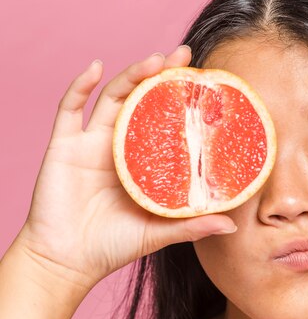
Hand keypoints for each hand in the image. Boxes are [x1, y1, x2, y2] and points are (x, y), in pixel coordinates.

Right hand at [15, 46, 235, 289]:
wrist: (66, 262)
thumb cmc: (113, 246)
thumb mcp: (159, 233)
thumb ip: (193, 226)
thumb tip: (233, 227)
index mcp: (142, 161)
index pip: (165, 121)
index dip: (182, 100)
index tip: (206, 82)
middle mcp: (119, 145)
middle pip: (142, 99)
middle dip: (161, 75)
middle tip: (185, 56)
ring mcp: (91, 142)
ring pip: (113, 98)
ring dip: (132, 75)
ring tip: (156, 60)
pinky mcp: (64, 146)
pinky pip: (69, 109)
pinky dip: (80, 86)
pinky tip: (97, 68)